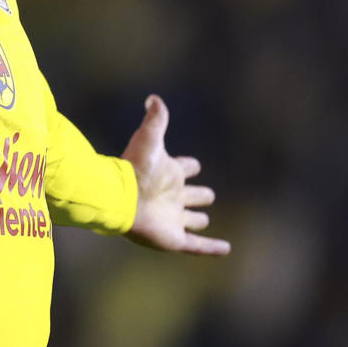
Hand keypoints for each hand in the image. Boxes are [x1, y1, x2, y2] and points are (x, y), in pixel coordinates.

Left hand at [121, 94, 228, 255]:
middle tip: (206, 194)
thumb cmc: (135, 168)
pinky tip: (227, 249)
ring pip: (191, 220)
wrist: (120, 198)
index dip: (190, 166)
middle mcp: (171, 197)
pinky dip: (212, 248)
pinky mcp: (174, 239)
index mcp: (168, 175)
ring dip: (198, 220)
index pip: (184, 169)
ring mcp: (173, 219)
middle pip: (190, 196)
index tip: (194, 165)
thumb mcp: (149, 138)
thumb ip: (155, 118)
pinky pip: (197, 245)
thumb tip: (153, 97)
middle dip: (198, 194)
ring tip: (204, 219)